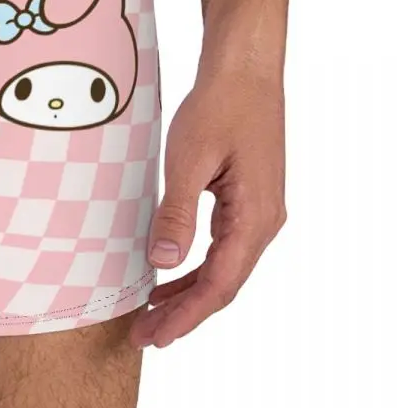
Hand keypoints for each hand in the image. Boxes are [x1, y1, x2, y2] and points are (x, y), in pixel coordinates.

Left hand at [130, 61, 286, 348]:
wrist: (244, 71)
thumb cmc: (218, 108)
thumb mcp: (189, 160)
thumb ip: (177, 213)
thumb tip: (163, 262)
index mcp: (255, 218)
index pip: (220, 285)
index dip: (186, 315)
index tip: (156, 336)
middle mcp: (263, 222)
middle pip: (223, 285)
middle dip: (183, 314)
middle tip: (144, 337)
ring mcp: (257, 213)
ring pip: (222, 269)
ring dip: (187, 294)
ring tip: (151, 316)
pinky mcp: (245, 201)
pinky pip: (221, 248)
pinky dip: (194, 268)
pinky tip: (168, 276)